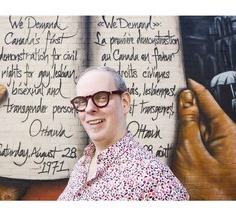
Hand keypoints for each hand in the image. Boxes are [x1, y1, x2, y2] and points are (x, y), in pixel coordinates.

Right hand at [172, 79, 235, 199]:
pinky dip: (187, 136)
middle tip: (171, 97)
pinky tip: (176, 134)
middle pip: (205, 114)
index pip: (210, 103)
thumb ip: (189, 123)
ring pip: (200, 127)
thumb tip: (186, 99)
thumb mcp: (191, 151)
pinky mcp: (212, 156)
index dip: (197, 90)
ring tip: (170, 117)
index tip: (187, 79)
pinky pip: (198, 140)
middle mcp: (226, 138)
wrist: (208, 210)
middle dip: (188, 106)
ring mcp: (219, 148)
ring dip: (186, 122)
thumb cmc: (207, 188)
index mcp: (228, 133)